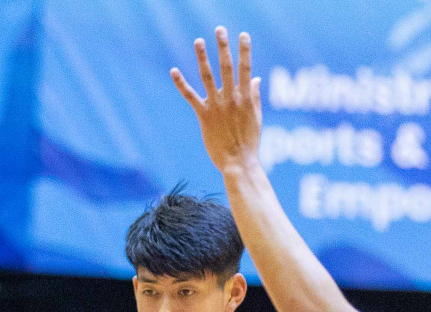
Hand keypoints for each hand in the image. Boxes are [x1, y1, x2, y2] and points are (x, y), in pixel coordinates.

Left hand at [171, 27, 262, 173]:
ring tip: (198, 41)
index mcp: (246, 98)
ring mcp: (217, 106)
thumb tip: (257, 79)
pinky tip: (173, 70)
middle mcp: (232, 98)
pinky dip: (181, 83)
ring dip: (203, 57)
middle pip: (227, 67)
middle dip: (223, 47)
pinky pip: (191, 96)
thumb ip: (255, 97)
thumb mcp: (256, 118)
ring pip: (208, 77)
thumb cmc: (249, 142)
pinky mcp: (204, 116)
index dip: (245, 51)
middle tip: (219, 30)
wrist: (239, 163)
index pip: (246, 69)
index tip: (243, 35)